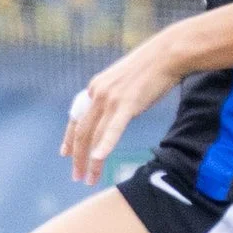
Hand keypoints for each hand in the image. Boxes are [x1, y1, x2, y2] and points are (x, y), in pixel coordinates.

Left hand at [60, 34, 185, 183]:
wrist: (167, 53)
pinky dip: (105, 145)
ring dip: (90, 160)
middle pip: (82, 131)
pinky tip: (98, 159)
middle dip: (77, 157)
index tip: (65, 153)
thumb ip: (112, 95)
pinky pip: (113, 129)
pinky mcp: (127, 104)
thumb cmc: (151, 66)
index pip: (76, 117)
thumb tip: (112, 110)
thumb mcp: (122, 79)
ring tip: (89, 178)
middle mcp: (97, 94)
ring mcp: (111, 99)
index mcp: (95, 88)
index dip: (69, 138)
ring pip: (94, 135)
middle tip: (76, 175)